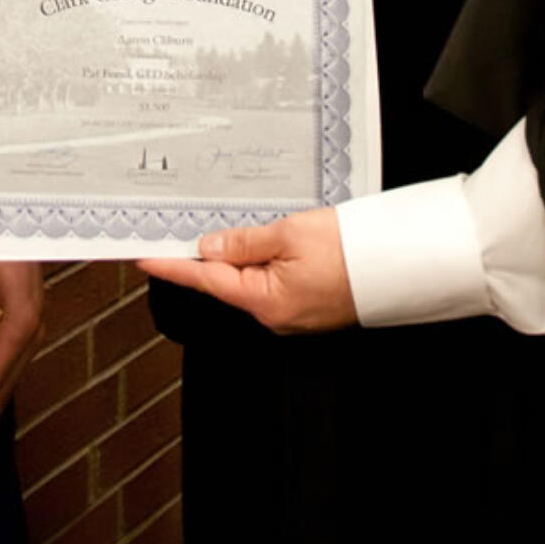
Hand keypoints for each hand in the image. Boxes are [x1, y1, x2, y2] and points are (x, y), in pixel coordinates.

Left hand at [141, 207, 356, 334]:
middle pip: (227, 282)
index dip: (172, 266)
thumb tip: (210, 247)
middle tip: (180, 227)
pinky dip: (262, 263)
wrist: (401, 264)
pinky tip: (264, 243)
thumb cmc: (352, 250)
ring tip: (230, 228)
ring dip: (237, 257)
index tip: (144, 257)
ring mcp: (294, 314)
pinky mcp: (310, 305)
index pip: (205, 279)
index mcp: (265, 301)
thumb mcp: (291, 233)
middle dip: (206, 255)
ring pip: (251, 281)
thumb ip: (245, 242)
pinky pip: (273, 283)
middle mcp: (276, 315)